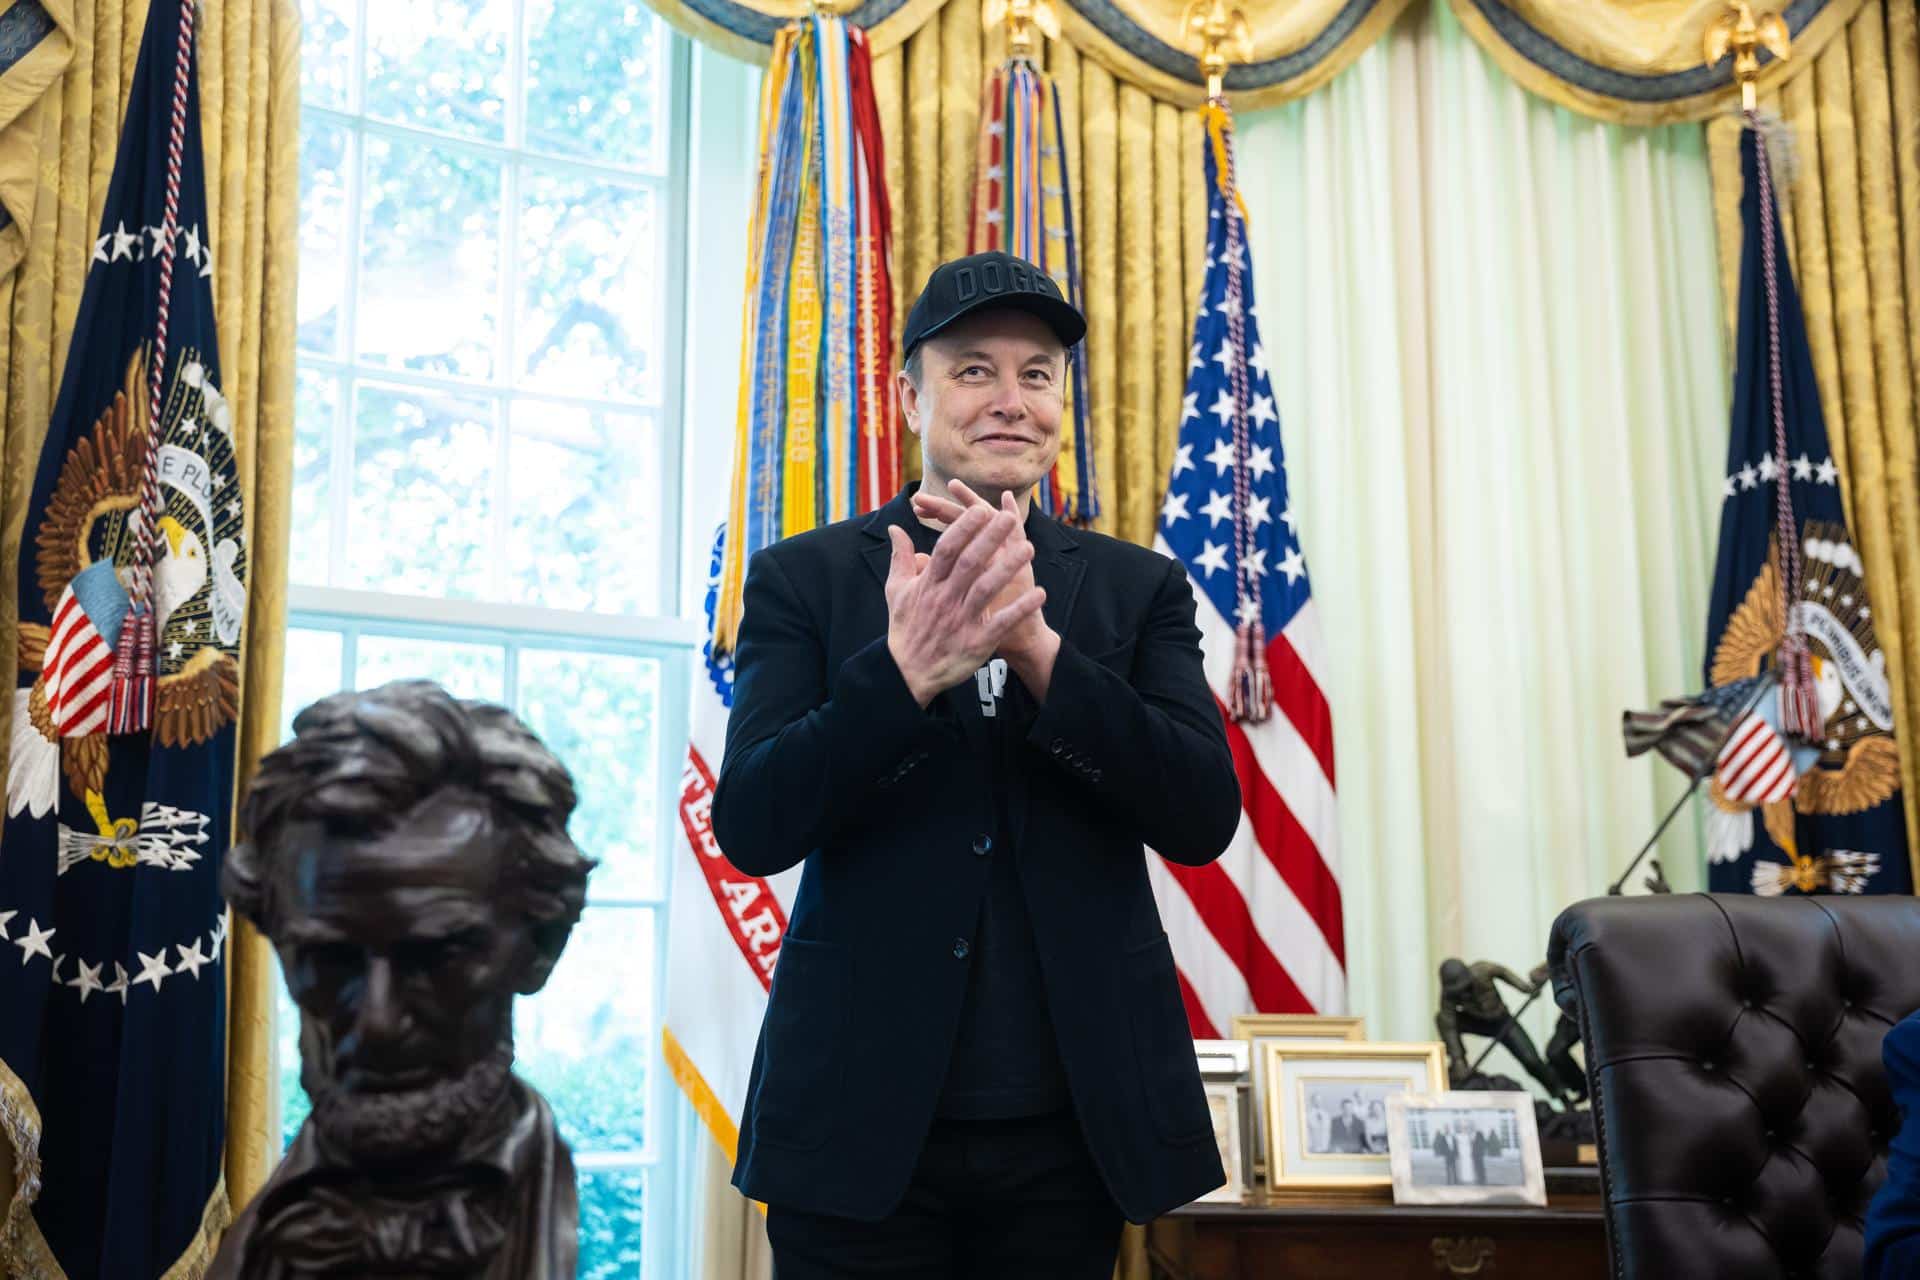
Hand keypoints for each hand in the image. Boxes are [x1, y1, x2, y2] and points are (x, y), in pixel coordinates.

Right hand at [910, 479, 1050, 663]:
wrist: (907, 673)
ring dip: (1008, 568)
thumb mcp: (896, 591)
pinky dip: (1020, 609)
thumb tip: (896, 528)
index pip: (946, 549)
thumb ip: (900, 557)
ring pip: (986, 589)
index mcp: (928, 584)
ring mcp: (960, 621)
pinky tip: (1040, 594)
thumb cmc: (905, 627)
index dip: (963, 528)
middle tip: (1009, 518)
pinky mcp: (975, 643)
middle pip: (969, 563)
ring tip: (1029, 548)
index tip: (980, 509)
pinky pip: (1001, 623)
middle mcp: (944, 599)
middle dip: (989, 539)